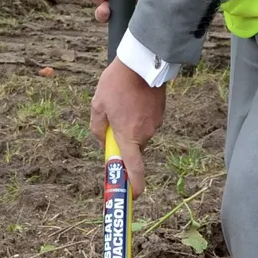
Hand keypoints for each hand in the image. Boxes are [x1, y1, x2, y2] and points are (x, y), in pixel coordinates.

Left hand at [89, 59, 164, 197]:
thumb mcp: (97, 105)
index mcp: (128, 135)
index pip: (133, 168)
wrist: (142, 61)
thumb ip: (98, 128)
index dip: (133, 184)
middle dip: (121, 141)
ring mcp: (155, 123)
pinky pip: (146, 122)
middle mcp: (144, 134)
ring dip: (129, 126)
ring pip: (138, 134)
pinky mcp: (160, 113)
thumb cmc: (116, 83)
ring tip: (121, 102)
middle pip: (132, 148)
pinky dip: (137, 116)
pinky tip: (132, 99)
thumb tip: (103, 141)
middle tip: (110, 121)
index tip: (132, 196)